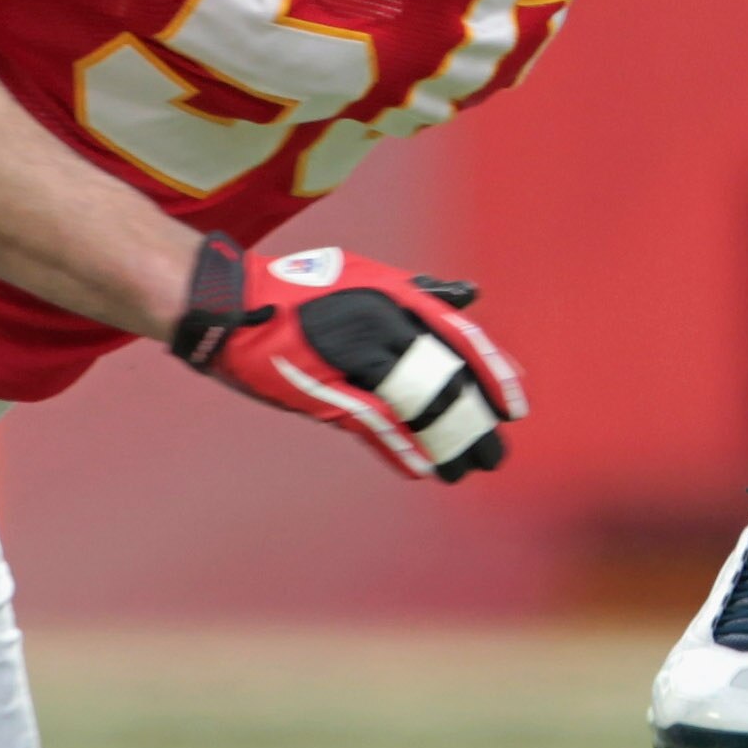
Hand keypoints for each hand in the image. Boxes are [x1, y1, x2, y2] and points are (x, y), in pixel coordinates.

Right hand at [167, 239, 523, 481]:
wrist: (233, 307)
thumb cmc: (302, 291)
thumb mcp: (367, 278)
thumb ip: (419, 293)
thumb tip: (470, 296)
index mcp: (396, 295)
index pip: (460, 337)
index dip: (492, 374)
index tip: (515, 407)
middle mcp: (380, 324)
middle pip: (443, 378)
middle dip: (474, 420)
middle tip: (497, 453)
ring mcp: (351, 358)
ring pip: (414, 405)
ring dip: (445, 442)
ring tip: (467, 468)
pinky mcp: (323, 390)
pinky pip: (372, 422)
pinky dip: (399, 446)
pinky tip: (422, 467)